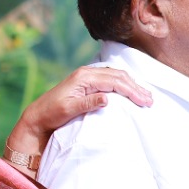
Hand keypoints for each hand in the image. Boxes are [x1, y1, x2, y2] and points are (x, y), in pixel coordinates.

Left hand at [8, 64, 154, 158]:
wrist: (38, 115)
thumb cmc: (52, 113)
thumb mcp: (69, 109)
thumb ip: (88, 102)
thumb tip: (107, 97)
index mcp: (84, 78)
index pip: (114, 81)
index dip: (131, 91)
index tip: (144, 101)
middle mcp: (87, 73)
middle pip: (118, 76)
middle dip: (136, 87)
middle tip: (150, 100)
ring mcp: (88, 77)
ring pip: (116, 76)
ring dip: (132, 85)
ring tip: (145, 96)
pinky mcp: (88, 83)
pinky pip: (110, 80)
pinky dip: (123, 85)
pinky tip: (131, 92)